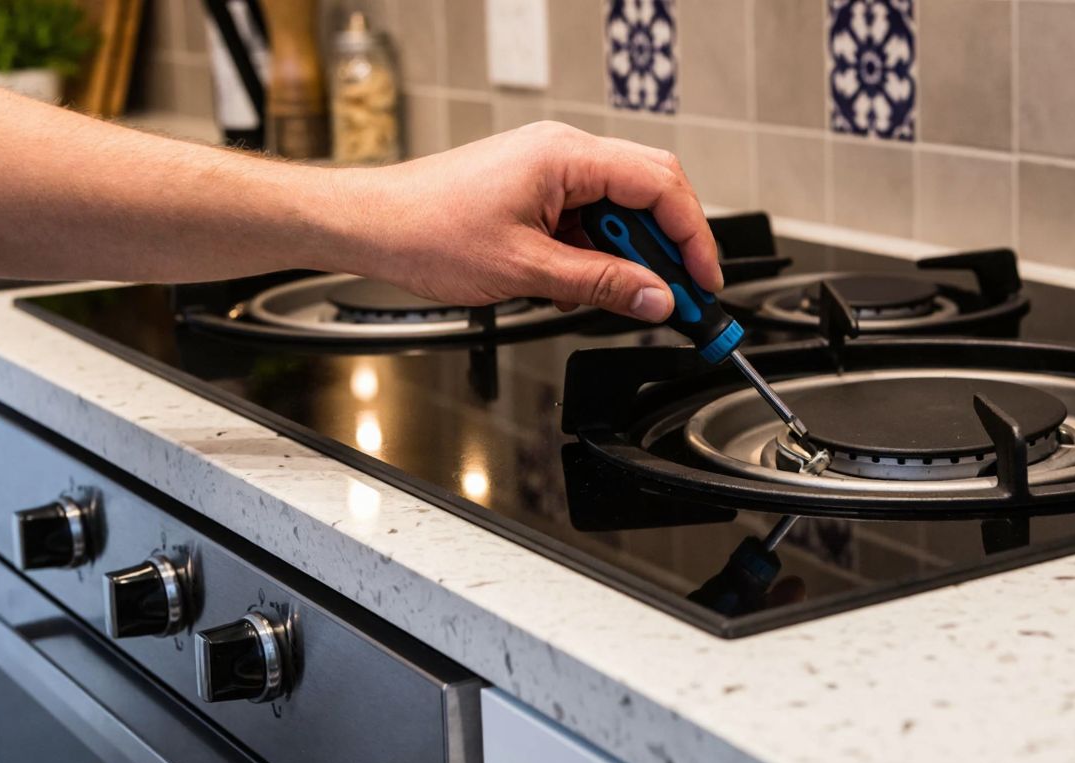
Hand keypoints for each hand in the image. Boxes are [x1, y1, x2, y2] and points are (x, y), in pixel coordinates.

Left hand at [337, 121, 721, 322]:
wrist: (371, 226)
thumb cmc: (426, 230)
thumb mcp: (526, 270)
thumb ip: (601, 284)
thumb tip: (657, 297)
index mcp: (566, 156)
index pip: (660, 185)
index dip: (693, 237)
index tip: (704, 282)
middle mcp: (562, 153)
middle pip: (649, 191)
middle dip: (666, 248)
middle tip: (674, 296)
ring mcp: (548, 169)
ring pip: (618, 209)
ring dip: (623, 256)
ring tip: (609, 295)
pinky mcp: (535, 190)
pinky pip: (586, 219)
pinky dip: (591, 255)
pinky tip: (571, 287)